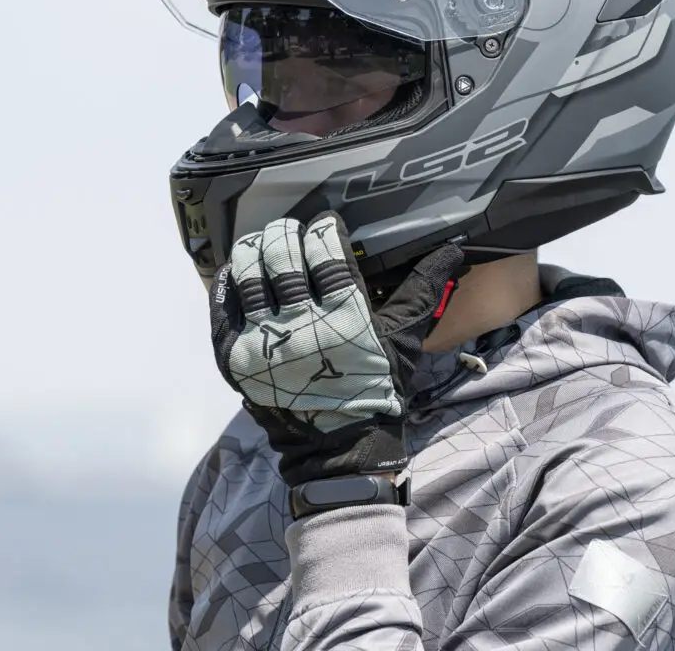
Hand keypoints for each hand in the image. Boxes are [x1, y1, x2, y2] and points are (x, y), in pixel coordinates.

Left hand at [208, 212, 463, 485]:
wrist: (340, 450)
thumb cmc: (377, 391)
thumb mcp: (405, 342)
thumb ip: (422, 290)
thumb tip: (452, 250)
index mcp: (344, 316)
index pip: (327, 251)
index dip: (325, 228)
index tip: (327, 223)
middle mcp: (300, 326)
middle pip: (283, 257)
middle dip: (287, 233)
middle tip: (293, 229)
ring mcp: (261, 343)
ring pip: (248, 275)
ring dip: (254, 250)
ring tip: (263, 244)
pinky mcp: (234, 359)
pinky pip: (222, 308)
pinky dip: (228, 283)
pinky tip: (237, 271)